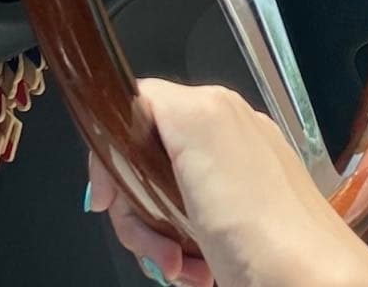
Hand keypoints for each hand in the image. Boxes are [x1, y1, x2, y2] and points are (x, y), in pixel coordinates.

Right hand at [87, 79, 367, 286]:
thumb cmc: (260, 222)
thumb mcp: (198, 130)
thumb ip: (158, 98)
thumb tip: (129, 99)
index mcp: (211, 108)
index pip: (135, 110)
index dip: (112, 153)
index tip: (108, 198)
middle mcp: (223, 135)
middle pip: (144, 165)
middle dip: (139, 213)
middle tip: (154, 248)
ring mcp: (233, 178)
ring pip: (163, 202)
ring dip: (160, 239)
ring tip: (182, 268)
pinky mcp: (243, 217)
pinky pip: (191, 227)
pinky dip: (187, 251)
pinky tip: (200, 271)